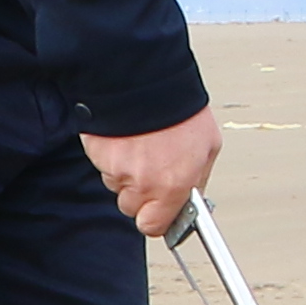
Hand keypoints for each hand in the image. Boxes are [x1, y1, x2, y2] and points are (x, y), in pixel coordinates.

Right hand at [84, 107, 220, 239]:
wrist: (147, 78)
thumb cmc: (180, 109)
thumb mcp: (207, 146)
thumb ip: (197, 180)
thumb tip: (191, 200)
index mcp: (175, 184)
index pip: (154, 226)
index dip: (155, 218)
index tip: (159, 210)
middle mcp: (144, 182)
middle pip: (131, 207)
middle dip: (139, 193)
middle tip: (150, 167)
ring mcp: (117, 169)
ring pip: (116, 185)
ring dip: (125, 171)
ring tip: (141, 144)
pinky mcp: (98, 154)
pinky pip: (103, 165)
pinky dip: (112, 154)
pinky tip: (127, 137)